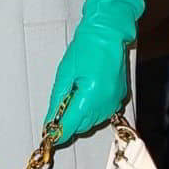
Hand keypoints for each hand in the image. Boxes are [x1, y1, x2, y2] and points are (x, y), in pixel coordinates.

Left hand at [46, 30, 128, 146]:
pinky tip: (86, 93)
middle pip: (81, 127)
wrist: (107, 33)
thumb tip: (50, 121)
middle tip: (59, 107)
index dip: (58, 133)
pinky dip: (91, 109)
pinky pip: (102, 112)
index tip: (49, 135)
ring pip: (92, 122)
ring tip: (75, 92)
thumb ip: (57, 102)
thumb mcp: (64, 74)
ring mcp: (114, 101)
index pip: (70, 126)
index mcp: (91, 96)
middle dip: (69, 122)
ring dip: (80, 115)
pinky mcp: (119, 97)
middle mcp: (105, 103)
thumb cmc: (87, 47)